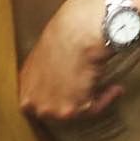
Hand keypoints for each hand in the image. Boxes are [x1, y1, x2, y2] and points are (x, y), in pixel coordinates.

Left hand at [18, 0, 121, 122]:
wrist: (79, 31)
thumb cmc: (67, 30)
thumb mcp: (47, 50)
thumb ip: (48, 68)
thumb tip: (63, 69)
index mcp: (24, 85)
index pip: (38, 99)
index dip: (57, 92)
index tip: (71, 87)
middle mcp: (33, 101)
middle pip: (54, 108)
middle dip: (71, 98)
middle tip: (87, 89)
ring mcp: (51, 108)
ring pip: (73, 110)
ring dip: (90, 98)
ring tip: (104, 86)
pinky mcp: (73, 110)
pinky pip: (93, 109)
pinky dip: (106, 98)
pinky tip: (114, 89)